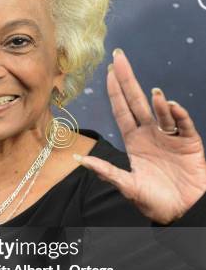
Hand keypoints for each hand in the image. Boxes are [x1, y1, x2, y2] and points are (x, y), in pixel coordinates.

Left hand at [74, 48, 205, 223]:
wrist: (182, 212)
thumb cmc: (154, 200)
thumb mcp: (127, 186)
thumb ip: (106, 171)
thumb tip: (80, 159)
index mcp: (134, 140)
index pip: (122, 109)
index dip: (115, 91)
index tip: (109, 70)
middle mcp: (150, 133)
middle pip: (138, 101)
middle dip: (128, 79)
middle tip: (120, 57)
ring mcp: (170, 136)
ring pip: (161, 113)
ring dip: (157, 103)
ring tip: (155, 94)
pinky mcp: (188, 143)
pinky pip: (183, 125)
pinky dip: (179, 115)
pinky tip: (172, 107)